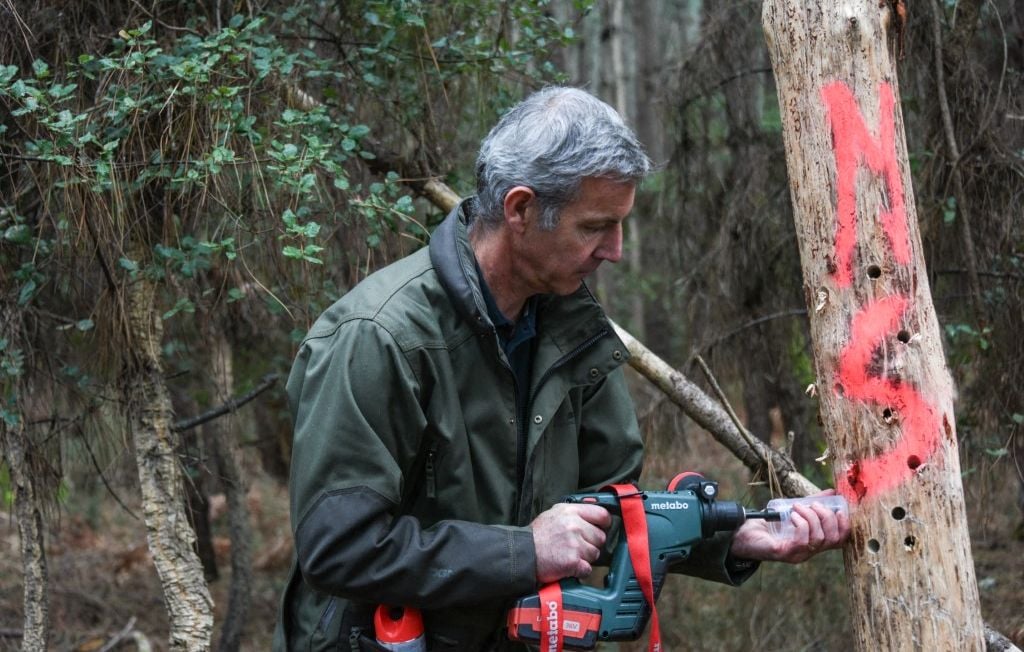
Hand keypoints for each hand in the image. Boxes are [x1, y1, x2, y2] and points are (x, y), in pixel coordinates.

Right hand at [529, 503, 611, 583]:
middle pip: (600, 537)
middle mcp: (574, 525)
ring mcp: (574, 544)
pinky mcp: (573, 561)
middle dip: (591, 544)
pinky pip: (587, 569)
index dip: (604, 523)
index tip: (601, 528)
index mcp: (570, 511)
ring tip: (569, 555)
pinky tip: (568, 566)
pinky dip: (579, 571)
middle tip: (577, 546)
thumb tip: (592, 517)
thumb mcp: (553, 514)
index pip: (602, 514)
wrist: (523, 553)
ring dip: (585, 558)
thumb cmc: (537, 536)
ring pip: (595, 554)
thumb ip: (573, 514)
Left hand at [729, 490, 850, 562]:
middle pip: (834, 539)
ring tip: (798, 507)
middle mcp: (809, 551)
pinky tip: (792, 516)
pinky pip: (802, 541)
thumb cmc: (770, 524)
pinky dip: (801, 524)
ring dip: (811, 517)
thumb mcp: (795, 511)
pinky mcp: (785, 553)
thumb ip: (812, 503)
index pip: (841, 540)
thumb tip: (832, 491)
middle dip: (828, 517)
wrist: (744, 533)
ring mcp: (798, 554)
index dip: (845, 524)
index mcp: (814, 542)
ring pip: (819, 539)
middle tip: (814, 504)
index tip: (838, 508)